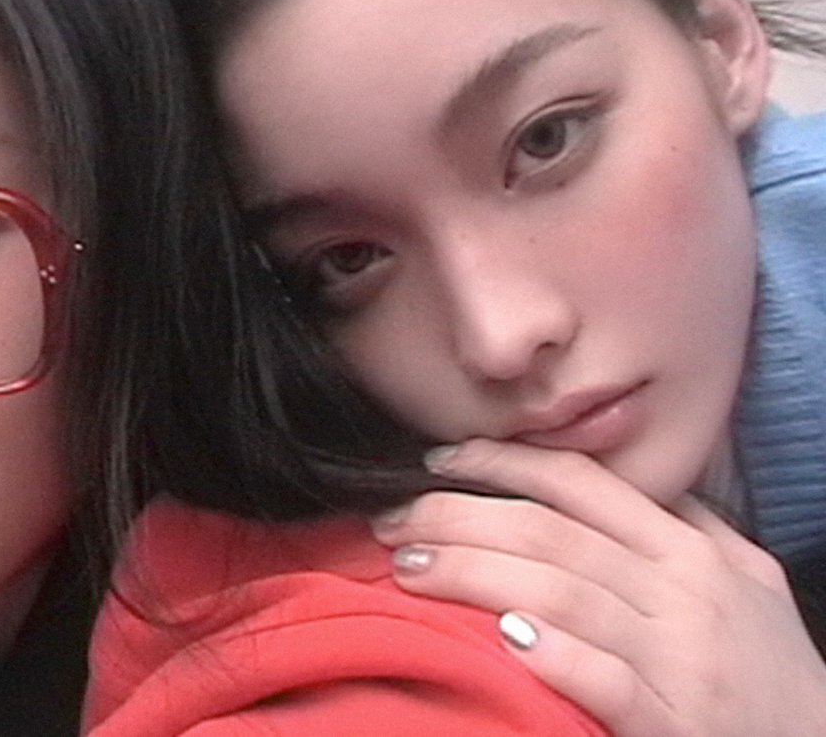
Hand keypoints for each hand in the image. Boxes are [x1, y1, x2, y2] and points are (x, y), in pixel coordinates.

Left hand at [371, 438, 825, 736]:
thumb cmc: (773, 668)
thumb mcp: (746, 579)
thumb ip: (687, 525)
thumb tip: (619, 483)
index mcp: (688, 549)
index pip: (582, 483)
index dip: (504, 463)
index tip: (439, 459)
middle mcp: (681, 590)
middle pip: (551, 532)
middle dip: (461, 517)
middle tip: (396, 520)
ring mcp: (679, 657)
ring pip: (560, 592)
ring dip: (474, 573)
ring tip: (409, 566)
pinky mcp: (675, 722)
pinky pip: (603, 678)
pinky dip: (551, 653)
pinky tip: (498, 637)